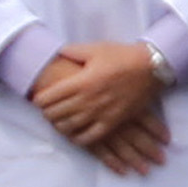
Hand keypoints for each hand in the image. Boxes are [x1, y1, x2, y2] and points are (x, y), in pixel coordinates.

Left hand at [32, 40, 171, 174]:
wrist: (150, 67)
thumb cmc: (122, 56)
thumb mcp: (95, 48)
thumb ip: (73, 51)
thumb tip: (57, 52)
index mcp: (82, 81)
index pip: (50, 97)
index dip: (40, 99)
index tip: (37, 98)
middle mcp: (88, 100)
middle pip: (57, 114)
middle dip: (46, 113)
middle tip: (44, 111)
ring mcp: (100, 113)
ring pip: (70, 127)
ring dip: (59, 126)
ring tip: (56, 122)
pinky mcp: (112, 122)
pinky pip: (90, 137)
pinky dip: (78, 138)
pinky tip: (74, 135)